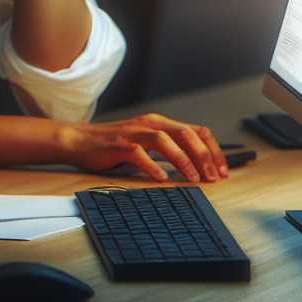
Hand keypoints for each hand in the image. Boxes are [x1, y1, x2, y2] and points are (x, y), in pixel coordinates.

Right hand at [60, 113, 227, 182]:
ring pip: (166, 141)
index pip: (196, 131)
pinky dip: (153, 166)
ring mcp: (134, 133)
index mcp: (160, 123)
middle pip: (186, 134)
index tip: (222, 170)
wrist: (79, 140)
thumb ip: (167, 149)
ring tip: (194, 179)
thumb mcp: (146, 143)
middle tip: (214, 178)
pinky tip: (162, 179)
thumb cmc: (113, 145)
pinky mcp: (119, 145)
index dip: (213, 150)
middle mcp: (150, 123)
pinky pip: (140, 154)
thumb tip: (196, 167)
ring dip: (184, 161)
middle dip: (204, 157)